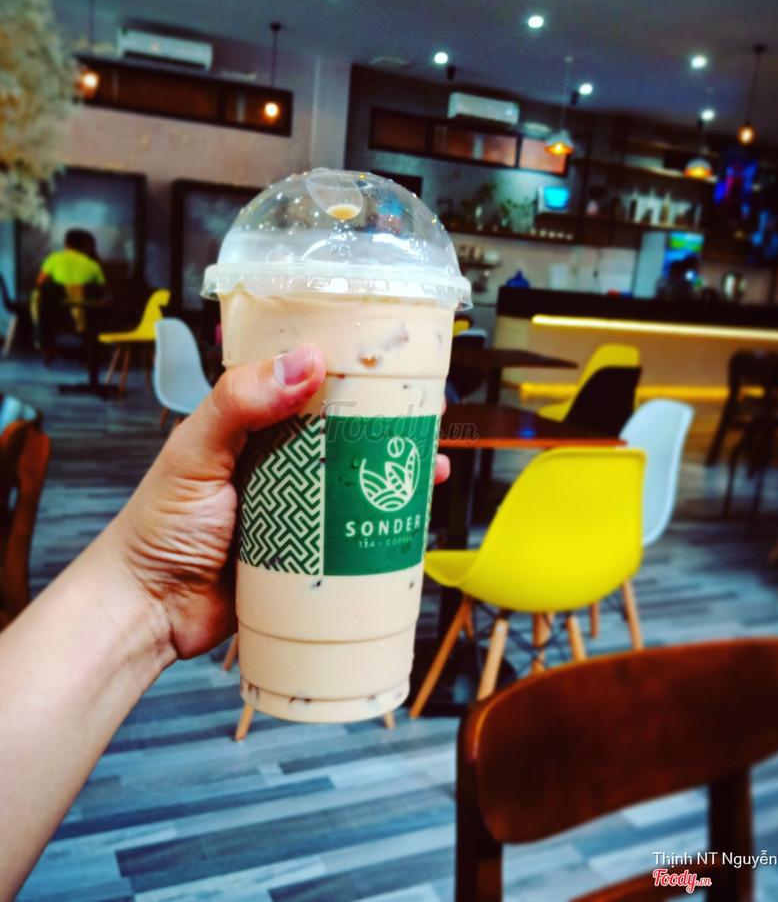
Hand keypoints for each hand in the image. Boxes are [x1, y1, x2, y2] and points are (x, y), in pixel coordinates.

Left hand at [107, 345, 449, 661]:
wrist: (150, 612)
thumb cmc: (158, 527)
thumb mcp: (196, 453)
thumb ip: (240, 403)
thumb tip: (306, 361)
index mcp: (252, 428)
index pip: (305, 386)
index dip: (346, 372)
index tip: (387, 363)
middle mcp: (278, 464)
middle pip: (341, 434)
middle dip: (384, 424)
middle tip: (426, 415)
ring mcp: (296, 509)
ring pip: (354, 482)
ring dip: (393, 474)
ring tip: (431, 465)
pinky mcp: (308, 553)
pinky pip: (351, 533)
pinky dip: (383, 525)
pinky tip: (410, 520)